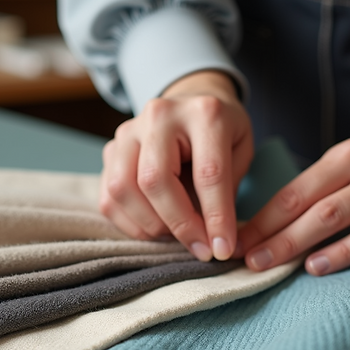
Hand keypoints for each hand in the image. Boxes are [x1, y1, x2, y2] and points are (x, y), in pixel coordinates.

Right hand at [99, 70, 252, 260]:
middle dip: (179, 224)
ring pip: (122, 189)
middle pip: (155, 180)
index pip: (208, 173)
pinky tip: (154, 229)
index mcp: (203, 113)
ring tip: (176, 236)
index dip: (216, 217)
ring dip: (150, 225)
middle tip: (200, 249)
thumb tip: (215, 239)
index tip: (223, 249)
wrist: (191, 100)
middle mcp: (159, 115)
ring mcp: (128, 131)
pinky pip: (108, 197)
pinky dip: (130, 223)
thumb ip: (227, 189)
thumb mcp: (241, 151)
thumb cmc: (222, 132)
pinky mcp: (110, 149)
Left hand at [236, 129, 349, 274]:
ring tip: (267, 265)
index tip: (233, 241)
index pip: (292, 191)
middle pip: (306, 204)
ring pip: (333, 217)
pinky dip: (343, 252)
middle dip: (269, 234)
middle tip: (241, 259)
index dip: (260, 218)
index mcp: (345, 155)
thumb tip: (270, 229)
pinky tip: (318, 267)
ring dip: (295, 243)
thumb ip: (323, 192)